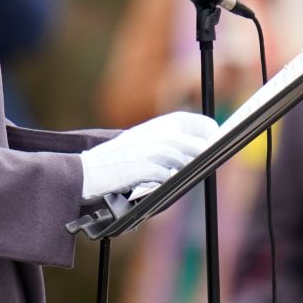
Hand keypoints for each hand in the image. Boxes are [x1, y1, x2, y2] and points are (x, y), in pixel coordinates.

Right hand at [79, 111, 217, 200]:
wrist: (86, 171)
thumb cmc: (115, 162)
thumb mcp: (138, 142)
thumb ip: (163, 143)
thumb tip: (195, 152)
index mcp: (151, 127)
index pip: (186, 120)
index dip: (205, 128)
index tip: (216, 136)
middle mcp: (149, 135)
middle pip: (189, 142)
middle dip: (203, 151)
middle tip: (212, 158)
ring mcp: (144, 150)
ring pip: (179, 157)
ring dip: (186, 166)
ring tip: (189, 172)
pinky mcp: (138, 168)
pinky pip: (163, 175)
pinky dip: (166, 180)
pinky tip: (165, 183)